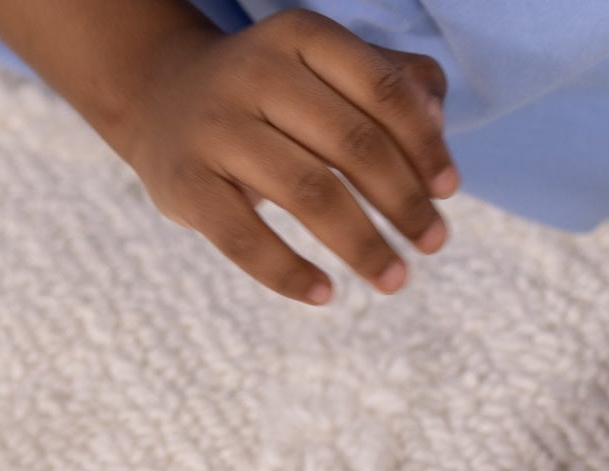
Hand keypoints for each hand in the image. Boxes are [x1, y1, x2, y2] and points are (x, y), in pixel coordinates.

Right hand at [118, 11, 456, 303]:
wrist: (160, 98)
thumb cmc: (270, 94)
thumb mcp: (324, 69)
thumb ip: (389, 83)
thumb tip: (438, 123)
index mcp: (300, 37)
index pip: (381, 91)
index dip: (423, 145)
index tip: (448, 191)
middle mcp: (256, 73)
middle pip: (351, 144)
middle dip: (403, 201)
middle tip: (434, 242)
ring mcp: (216, 129)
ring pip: (307, 193)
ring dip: (362, 245)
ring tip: (395, 278)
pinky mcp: (186, 185)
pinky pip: (246, 240)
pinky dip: (290, 274)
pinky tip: (326, 295)